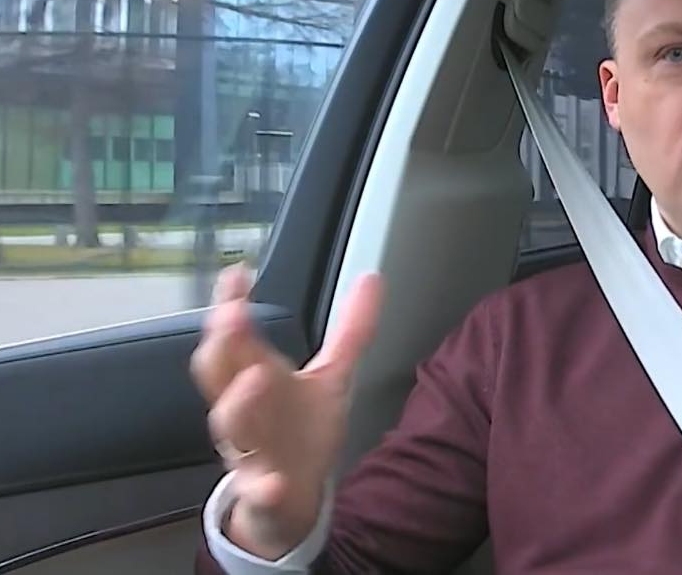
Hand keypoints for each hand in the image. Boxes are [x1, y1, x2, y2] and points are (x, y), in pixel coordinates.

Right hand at [190, 264, 382, 559]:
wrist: (292, 497)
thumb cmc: (302, 430)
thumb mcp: (332, 375)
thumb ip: (351, 329)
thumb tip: (372, 278)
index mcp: (257, 376)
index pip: (236, 335)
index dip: (232, 305)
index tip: (237, 275)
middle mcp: (245, 408)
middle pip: (219, 371)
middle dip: (223, 343)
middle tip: (232, 314)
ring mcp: (249, 448)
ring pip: (230, 424)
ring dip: (238, 401)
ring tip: (255, 376)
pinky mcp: (261, 490)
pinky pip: (256, 489)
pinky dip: (263, 486)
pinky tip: (273, 483)